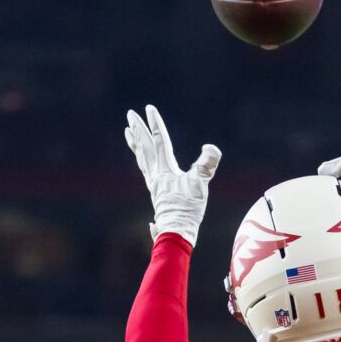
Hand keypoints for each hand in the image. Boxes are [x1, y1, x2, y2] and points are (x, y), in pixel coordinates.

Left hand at [123, 105, 220, 246]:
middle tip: (130, 114)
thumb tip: (211, 148)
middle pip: (145, 148)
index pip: (159, 141)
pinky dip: (141, 161)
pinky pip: (145, 171)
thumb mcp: (200, 186)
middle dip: (138, 130)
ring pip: (142, 159)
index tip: (148, 108)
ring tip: (129, 132)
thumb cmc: (188, 210)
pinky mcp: (156, 193)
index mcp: (164, 170)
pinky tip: (143, 165)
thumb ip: (205, 166)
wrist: (176, 233)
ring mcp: (154, 184)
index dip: (154, 124)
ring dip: (136, 144)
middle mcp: (155, 175)